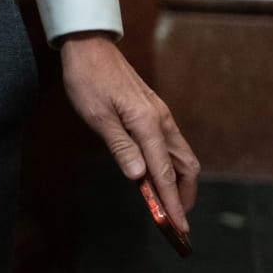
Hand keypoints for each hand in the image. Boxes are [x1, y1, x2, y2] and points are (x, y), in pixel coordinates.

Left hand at [58, 32, 199, 235]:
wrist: (89, 45)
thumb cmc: (87, 79)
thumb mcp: (96, 115)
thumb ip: (120, 146)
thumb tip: (139, 177)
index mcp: (148, 123)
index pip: (164, 172)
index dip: (172, 203)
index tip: (179, 227)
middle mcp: (161, 120)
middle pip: (185, 166)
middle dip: (184, 194)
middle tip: (175, 218)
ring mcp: (159, 114)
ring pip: (180, 154)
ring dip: (178, 180)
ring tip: (168, 201)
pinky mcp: (152, 110)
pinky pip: (170, 143)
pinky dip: (170, 163)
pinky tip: (156, 171)